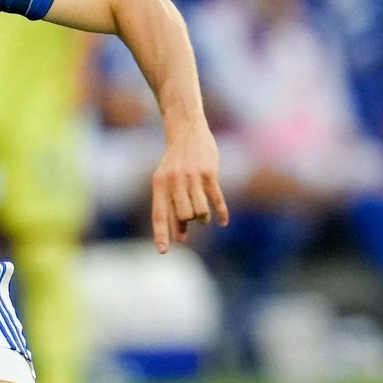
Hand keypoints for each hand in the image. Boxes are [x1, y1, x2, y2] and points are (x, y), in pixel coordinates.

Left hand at [151, 125, 228, 251]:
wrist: (187, 131)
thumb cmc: (176, 162)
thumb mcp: (168, 182)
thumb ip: (173, 208)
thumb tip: (179, 238)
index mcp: (159, 184)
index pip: (159, 214)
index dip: (161, 234)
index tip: (163, 251)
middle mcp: (174, 181)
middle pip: (184, 216)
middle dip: (189, 222)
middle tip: (193, 219)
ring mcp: (192, 176)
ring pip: (200, 211)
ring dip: (203, 218)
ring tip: (204, 217)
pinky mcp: (210, 173)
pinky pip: (216, 200)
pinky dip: (221, 213)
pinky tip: (223, 222)